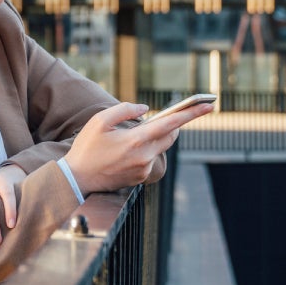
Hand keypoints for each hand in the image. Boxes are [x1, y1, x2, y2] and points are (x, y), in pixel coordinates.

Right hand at [63, 100, 211, 195]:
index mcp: (136, 141)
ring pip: (159, 147)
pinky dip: (144, 150)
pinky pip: (150, 158)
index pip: (170, 124)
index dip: (191, 113)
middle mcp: (144, 157)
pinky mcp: (140, 178)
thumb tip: (145, 110)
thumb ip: (125, 110)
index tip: (209, 106)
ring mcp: (144, 169)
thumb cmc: (86, 147)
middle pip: (170, 136)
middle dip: (172, 124)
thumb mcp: (100, 121)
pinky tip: (124, 151)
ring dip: (154, 137)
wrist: (76, 179)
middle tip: (167, 115)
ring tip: (130, 136)